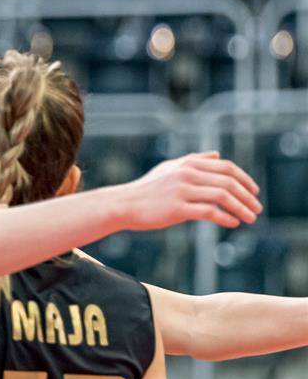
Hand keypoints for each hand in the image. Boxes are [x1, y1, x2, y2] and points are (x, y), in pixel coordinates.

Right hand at [124, 152, 260, 229]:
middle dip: (247, 196)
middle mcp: (187, 173)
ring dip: (241, 208)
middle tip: (257, 208)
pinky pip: (208, 212)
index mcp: (188, 163)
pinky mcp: (176, 209)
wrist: (123, 204)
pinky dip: (225, 217)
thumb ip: (194, 160)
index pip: (226, 167)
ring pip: (222, 196)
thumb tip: (216, 155)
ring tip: (250, 218)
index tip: (254, 192)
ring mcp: (181, 190)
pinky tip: (233, 223)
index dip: (245, 179)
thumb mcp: (170, 168)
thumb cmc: (147, 189)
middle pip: (228, 182)